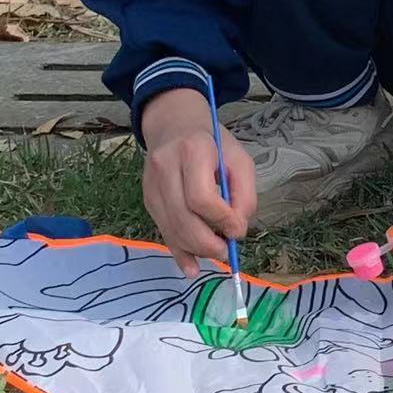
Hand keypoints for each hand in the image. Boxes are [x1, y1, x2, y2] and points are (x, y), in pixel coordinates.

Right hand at [139, 89, 255, 277]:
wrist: (174, 125)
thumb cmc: (213, 143)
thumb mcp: (239, 159)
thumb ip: (244, 193)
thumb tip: (237, 229)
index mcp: (192, 151)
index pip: (201, 197)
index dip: (221, 220)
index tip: (238, 230)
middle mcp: (165, 167)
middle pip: (182, 218)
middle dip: (207, 242)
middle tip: (226, 251)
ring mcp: (151, 185)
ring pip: (170, 227)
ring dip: (195, 249)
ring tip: (216, 254)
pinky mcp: (147, 199)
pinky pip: (162, 230)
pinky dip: (178, 251)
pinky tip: (191, 267)